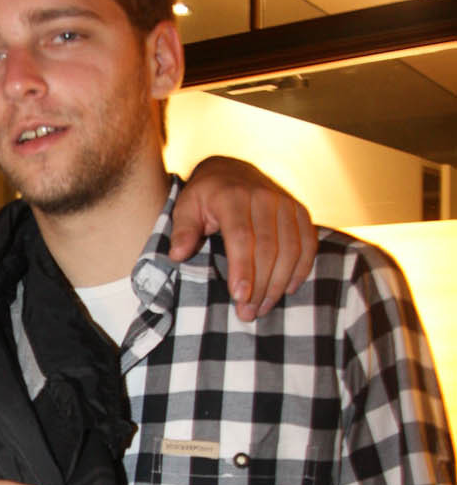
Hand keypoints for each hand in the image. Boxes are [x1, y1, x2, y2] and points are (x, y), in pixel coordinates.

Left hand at [171, 156, 316, 321]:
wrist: (232, 170)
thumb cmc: (204, 196)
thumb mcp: (185, 206)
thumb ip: (183, 230)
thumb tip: (178, 255)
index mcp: (232, 196)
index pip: (242, 237)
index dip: (243, 269)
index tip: (239, 297)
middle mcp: (263, 196)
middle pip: (268, 248)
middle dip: (260, 285)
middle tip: (248, 313)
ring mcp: (285, 202)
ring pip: (290, 249)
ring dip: (279, 283)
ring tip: (262, 308)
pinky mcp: (300, 211)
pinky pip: (308, 243)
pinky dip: (301, 268)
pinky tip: (288, 289)